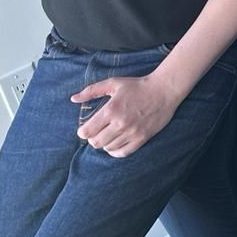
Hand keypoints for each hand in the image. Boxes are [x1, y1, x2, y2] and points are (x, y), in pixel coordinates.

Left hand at [71, 71, 185, 155]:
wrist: (163, 90)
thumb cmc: (137, 85)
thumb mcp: (113, 83)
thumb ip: (91, 91)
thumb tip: (73, 99)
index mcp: (110, 110)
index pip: (87, 132)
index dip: (83, 132)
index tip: (85, 129)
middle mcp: (120, 123)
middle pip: (96, 142)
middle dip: (93, 138)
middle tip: (97, 132)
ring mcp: (131, 132)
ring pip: (108, 148)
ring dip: (105, 143)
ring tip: (108, 135)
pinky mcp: (142, 138)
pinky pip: (123, 153)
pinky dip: (115, 151)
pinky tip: (115, 144)